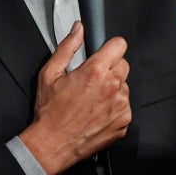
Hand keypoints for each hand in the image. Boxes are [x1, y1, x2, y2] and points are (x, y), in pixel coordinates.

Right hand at [19, 21, 130, 174]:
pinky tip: (97, 113)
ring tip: (92, 99)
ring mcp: (121, 106)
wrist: (52, 145)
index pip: (120, 45)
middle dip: (110, 68)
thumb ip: (67, 46)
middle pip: (123, 65)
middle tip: (92, 80)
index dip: (110, 47)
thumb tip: (78, 29)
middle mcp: (113, 87)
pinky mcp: (124, 123)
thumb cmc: (50, 111)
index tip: (104, 54)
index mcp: (96, 71)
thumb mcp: (50, 73)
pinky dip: (114, 108)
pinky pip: (125, 107)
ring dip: (113, 89)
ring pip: (125, 86)